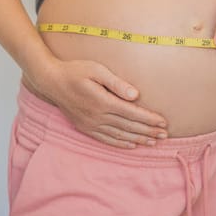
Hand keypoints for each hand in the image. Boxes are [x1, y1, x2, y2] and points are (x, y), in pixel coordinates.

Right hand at [30, 58, 168, 148]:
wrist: (50, 81)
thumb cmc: (75, 71)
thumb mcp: (97, 70)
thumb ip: (117, 83)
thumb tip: (136, 95)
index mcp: (102, 101)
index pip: (132, 113)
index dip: (149, 119)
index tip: (163, 122)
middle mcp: (97, 116)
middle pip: (128, 127)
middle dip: (148, 131)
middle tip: (165, 135)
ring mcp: (90, 124)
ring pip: (119, 135)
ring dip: (138, 139)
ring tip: (153, 142)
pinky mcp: (85, 127)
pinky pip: (105, 139)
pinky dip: (120, 143)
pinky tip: (131, 145)